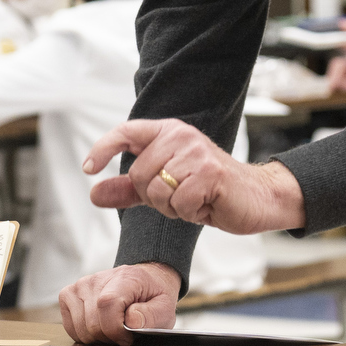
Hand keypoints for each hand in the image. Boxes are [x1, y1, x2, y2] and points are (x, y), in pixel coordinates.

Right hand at [59, 263, 180, 344]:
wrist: (143, 281)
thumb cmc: (151, 296)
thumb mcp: (164, 307)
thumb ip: (152, 315)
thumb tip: (131, 321)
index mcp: (123, 278)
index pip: (107, 305)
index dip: (116, 330)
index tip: (128, 336)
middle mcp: (96, 279)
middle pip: (92, 323)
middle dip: (109, 337)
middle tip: (123, 333)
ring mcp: (80, 286)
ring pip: (80, 329)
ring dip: (97, 337)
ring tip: (112, 328)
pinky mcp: (68, 295)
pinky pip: (70, 327)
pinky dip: (84, 333)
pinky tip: (99, 325)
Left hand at [82, 119, 305, 234]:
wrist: (257, 197)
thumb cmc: (210, 190)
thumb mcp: (164, 188)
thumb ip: (129, 189)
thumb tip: (94, 193)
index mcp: (169, 133)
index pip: (127, 132)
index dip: (103, 148)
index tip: (89, 168)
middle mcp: (181, 136)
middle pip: (137, 174)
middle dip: (153, 197)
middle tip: (180, 196)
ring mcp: (196, 153)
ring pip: (156, 191)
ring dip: (172, 207)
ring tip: (194, 200)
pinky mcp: (210, 173)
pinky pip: (178, 203)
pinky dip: (188, 213)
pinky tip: (205, 205)